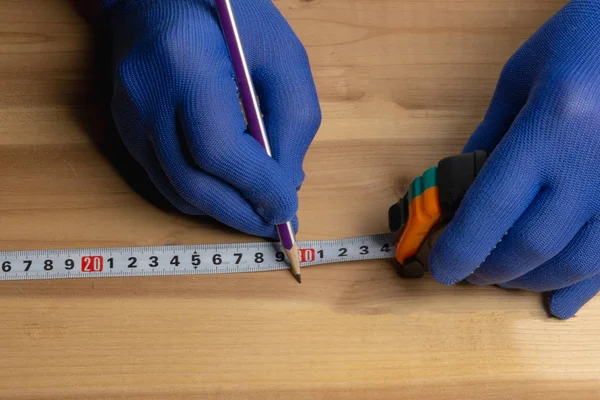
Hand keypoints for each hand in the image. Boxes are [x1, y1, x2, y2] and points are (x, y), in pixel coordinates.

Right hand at [102, 0, 320, 237]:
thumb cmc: (231, 15)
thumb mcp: (283, 55)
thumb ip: (293, 121)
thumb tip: (286, 185)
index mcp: (186, 63)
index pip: (218, 149)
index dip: (256, 187)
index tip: (288, 210)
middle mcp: (146, 95)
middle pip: (192, 182)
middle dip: (241, 213)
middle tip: (276, 223)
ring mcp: (128, 114)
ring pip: (176, 190)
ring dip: (223, 211)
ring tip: (258, 211)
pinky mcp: (124, 127)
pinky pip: (163, 181)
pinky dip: (201, 197)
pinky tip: (228, 191)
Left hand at [429, 0, 599, 318]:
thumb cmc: (581, 38)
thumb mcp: (521, 78)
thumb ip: (488, 138)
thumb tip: (459, 190)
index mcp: (553, 124)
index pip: (493, 207)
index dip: (461, 248)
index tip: (440, 267)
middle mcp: (594, 163)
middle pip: (533, 243)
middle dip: (491, 269)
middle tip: (466, 271)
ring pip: (576, 260)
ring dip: (531, 280)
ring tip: (501, 279)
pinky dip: (584, 286)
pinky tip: (559, 304)